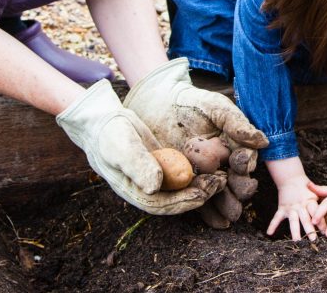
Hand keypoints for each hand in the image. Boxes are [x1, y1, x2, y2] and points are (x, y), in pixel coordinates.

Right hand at [57, 78, 225, 214]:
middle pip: (177, 199)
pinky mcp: (164, 166)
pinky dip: (198, 173)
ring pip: (183, 188)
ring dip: (202, 185)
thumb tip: (155, 186)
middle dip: (199, 194)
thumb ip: (138, 165)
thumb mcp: (122, 148)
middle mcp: (148, 190)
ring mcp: (157, 179)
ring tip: (222, 177)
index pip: (162, 204)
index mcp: (135, 192)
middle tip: (219, 183)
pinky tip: (215, 166)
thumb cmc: (110, 135)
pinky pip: (183, 174)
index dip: (183, 201)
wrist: (105, 122)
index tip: (201, 194)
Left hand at [123, 58, 267, 226]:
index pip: (243, 160)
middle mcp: (222, 165)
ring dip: (227, 206)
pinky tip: (216, 221)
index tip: (239, 163)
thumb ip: (237, 123)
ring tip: (230, 214)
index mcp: (232, 147)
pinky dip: (209, 213)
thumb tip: (263, 142)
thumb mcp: (216, 107)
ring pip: (220, 196)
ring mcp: (204, 177)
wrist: (159, 104)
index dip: (244, 164)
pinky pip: (198, 202)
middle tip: (240, 193)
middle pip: (236, 183)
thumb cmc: (192, 102)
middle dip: (240, 190)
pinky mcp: (185, 186)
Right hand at [266, 157, 321, 241]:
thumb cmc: (307, 188)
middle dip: (309, 229)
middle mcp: (300, 206)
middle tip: (313, 240)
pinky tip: (269, 233)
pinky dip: (272, 225)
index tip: (326, 232)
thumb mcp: (317, 191)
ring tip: (297, 241)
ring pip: (293, 221)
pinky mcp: (282, 209)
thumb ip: (325, 197)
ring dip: (295, 231)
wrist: (291, 179)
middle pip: (305, 219)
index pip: (317, 212)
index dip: (321, 222)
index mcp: (310, 202)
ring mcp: (291, 208)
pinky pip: (277, 217)